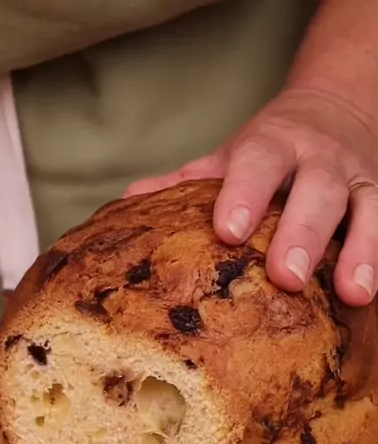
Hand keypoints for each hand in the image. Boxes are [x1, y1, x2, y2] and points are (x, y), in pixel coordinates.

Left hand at [125, 87, 377, 306]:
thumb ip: (188, 182)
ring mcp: (354, 181)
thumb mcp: (231, 157)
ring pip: (364, 209)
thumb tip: (128, 203)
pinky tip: (367, 294)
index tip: (228, 232)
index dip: (244, 195)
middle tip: (288, 275)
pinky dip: (377, 257)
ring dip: (359, 249)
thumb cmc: (270, 152)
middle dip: (303, 231)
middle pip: (315, 190)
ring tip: (351, 292)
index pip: (257, 164)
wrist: (335, 110)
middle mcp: (318, 159)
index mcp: (271, 146)